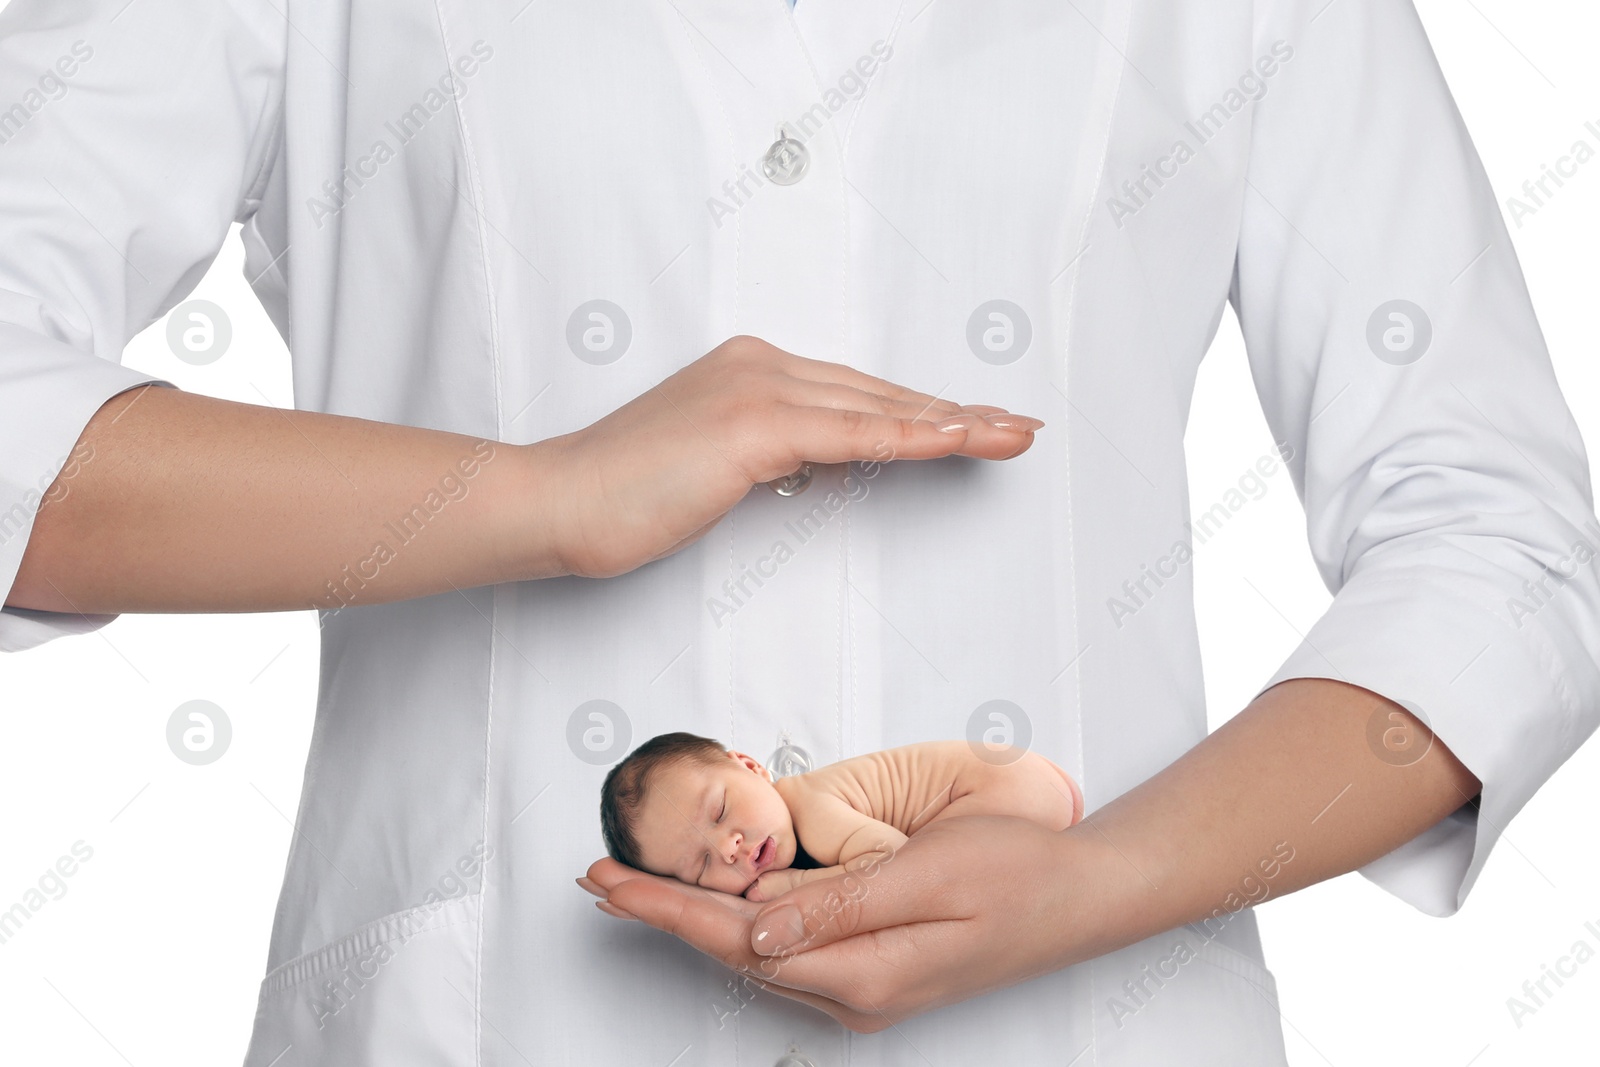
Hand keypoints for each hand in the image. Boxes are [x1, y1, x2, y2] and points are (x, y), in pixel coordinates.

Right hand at [532, 335, 1044, 578]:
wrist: (559, 501)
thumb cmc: (622, 496)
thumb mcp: (712, 469)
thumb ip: (770, 456)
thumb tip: (824, 466)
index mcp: (751, 369)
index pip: (856, 394)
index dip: (919, 410)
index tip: (972, 425)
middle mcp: (762, 364)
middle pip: (880, 394)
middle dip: (954, 413)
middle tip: (1016, 428)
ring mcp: (758, 389)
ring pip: (879, 409)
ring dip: (955, 424)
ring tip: (1012, 436)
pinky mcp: (754, 424)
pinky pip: (855, 435)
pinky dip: (913, 437)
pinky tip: (961, 442)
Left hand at [581, 815, 1086, 1032]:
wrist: (1085, 896)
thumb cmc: (1019, 873)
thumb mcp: (930, 874)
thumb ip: (841, 905)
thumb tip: (757, 935)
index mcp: (864, 972)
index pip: (738, 941)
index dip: (667, 909)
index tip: (610, 882)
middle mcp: (857, 993)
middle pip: (736, 955)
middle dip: (665, 916)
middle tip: (601, 881)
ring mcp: (870, 988)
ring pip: (760, 957)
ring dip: (697, 921)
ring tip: (641, 890)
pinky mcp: (881, 972)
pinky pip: (793, 952)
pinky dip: (743, 926)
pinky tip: (724, 907)